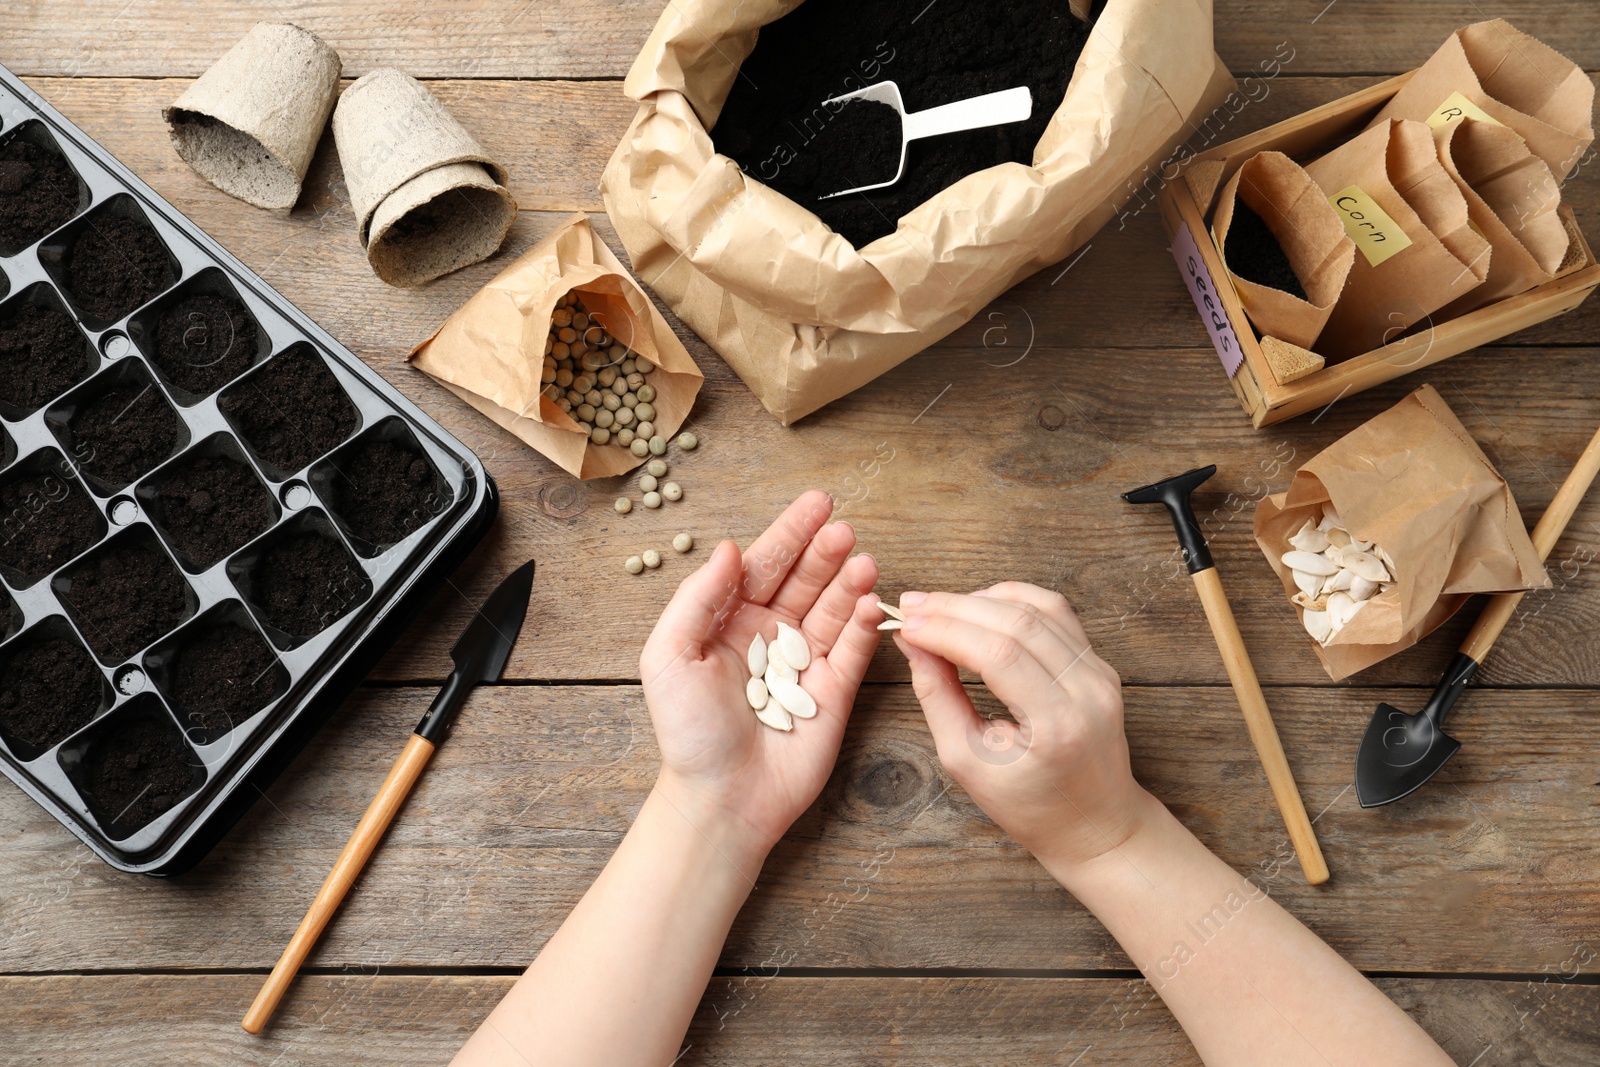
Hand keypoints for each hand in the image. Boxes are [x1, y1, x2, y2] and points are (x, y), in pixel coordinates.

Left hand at [640, 491, 881, 855]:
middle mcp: (770, 635)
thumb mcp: (669, 655)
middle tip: (843, 530)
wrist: (720, 797)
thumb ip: (698, 598)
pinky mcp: (835, 692)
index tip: (818, 503)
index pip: (765, 565)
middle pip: (805, 580)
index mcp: (729, 620)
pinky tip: (870, 600)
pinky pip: (853, 650)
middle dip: (825, 552)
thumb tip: (729, 548)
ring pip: (833, 609)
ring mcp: (805, 662)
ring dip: (849, 582)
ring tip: (862, 560)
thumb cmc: (688, 733)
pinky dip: (865, 624)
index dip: (790, 533)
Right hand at [893, 582, 1149, 870]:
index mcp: (1057, 725)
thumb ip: (938, 697)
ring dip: (981, 598)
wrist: (1094, 825)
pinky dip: (1014, 600)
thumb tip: (913, 643)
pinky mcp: (1100, 665)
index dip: (946, 630)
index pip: (997, 654)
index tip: (906, 622)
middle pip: (1017, 622)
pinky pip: (1056, 613)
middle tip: (911, 606)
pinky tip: (980, 605)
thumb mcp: (967, 762)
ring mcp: (1100, 674)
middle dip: (955, 607)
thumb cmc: (1029, 805)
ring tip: (939, 606)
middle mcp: (1087, 691)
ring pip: (1039, 607)